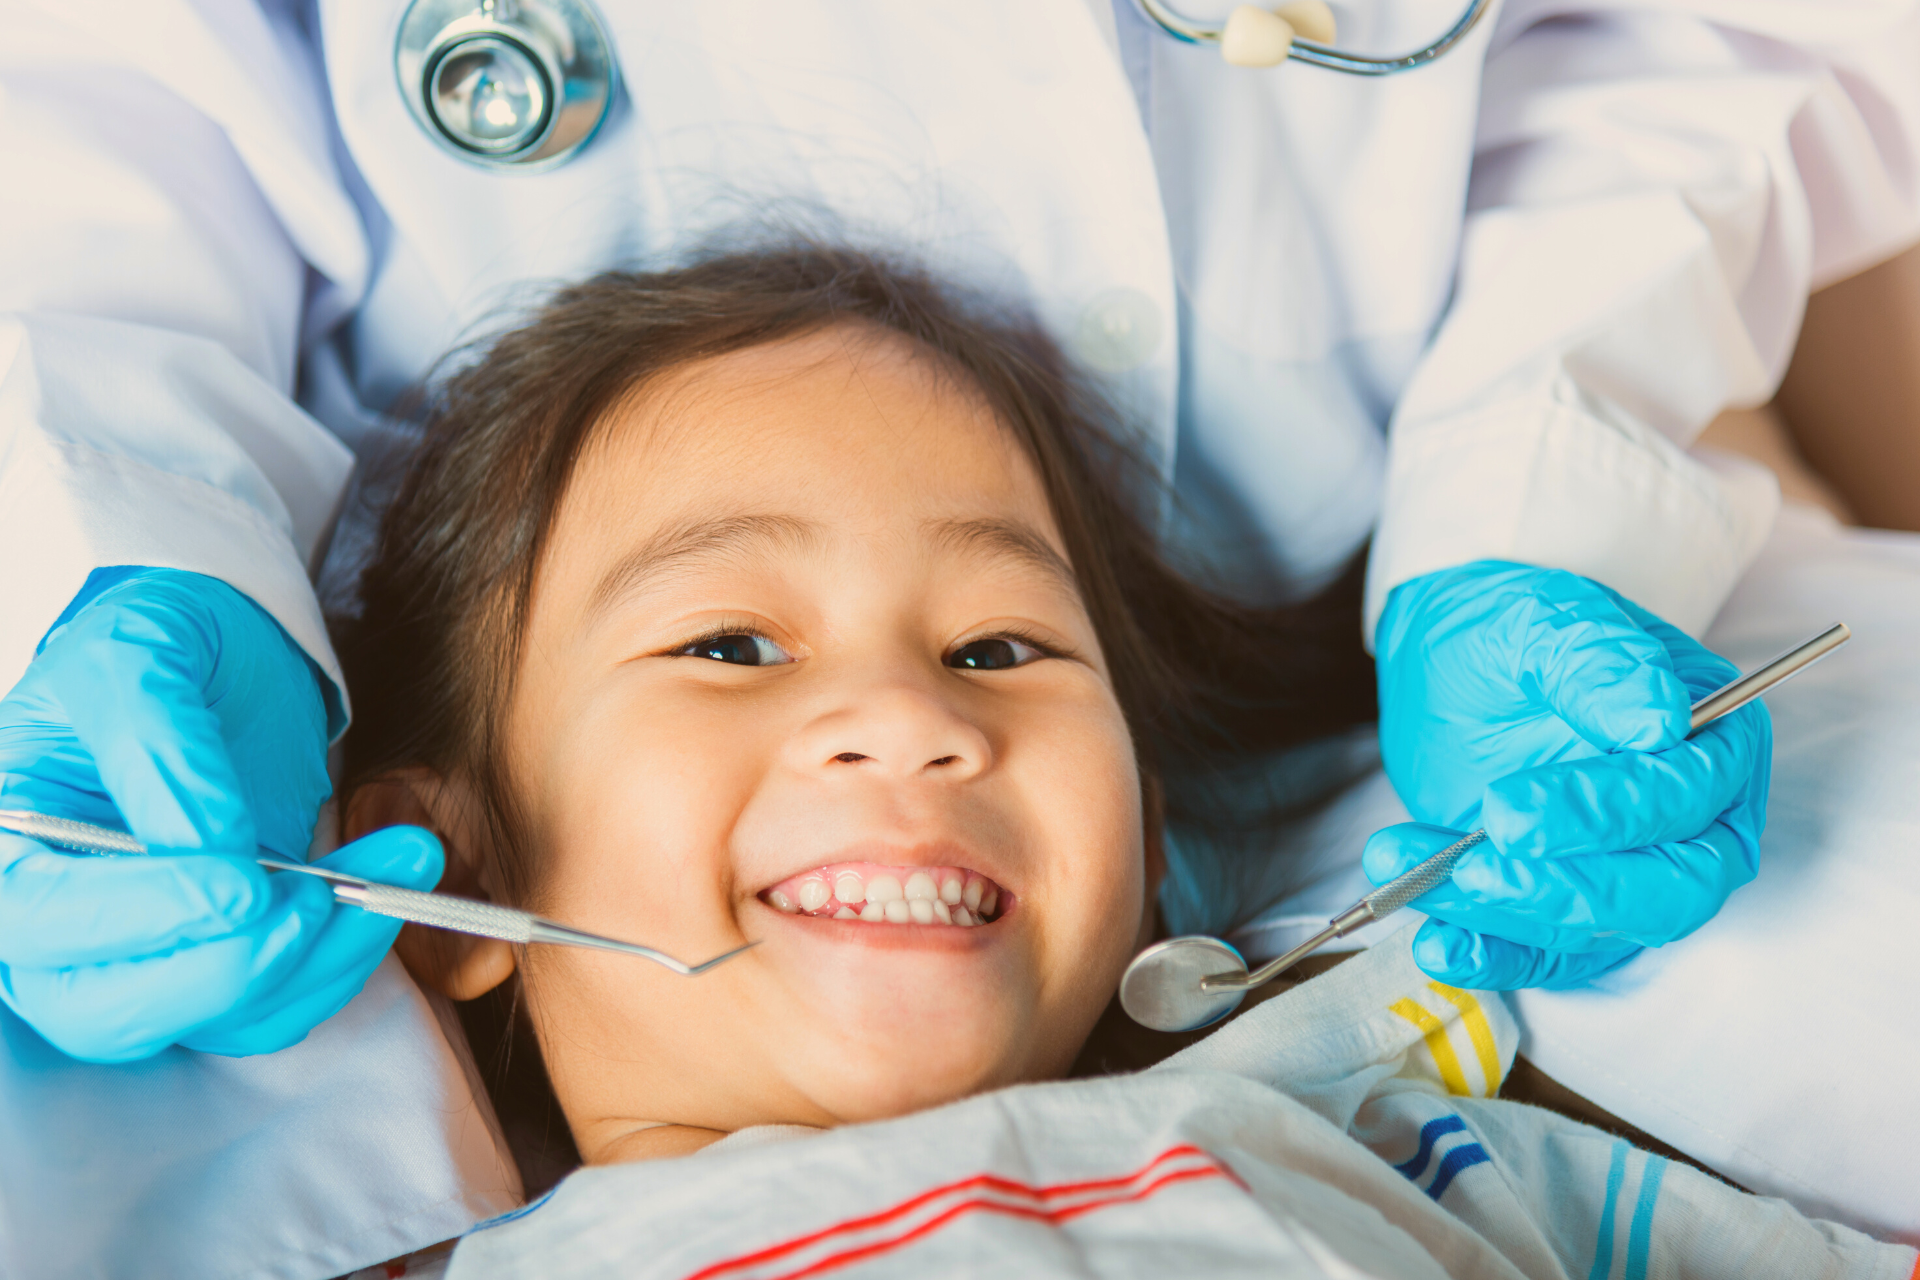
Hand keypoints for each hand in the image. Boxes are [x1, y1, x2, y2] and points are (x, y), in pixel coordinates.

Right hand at [0, 569, 437, 1059]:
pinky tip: (395, 879)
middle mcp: (58, 923)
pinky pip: (279, 1001)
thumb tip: (210, 849)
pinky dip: (347, 955)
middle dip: (232, 969)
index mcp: (8, 848)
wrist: (229, 650)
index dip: (143, 918)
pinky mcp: (224, 954)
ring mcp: (144, 950)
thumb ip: (159, 749)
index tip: (244, 885)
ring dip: (322, 956)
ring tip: (404, 862)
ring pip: (216, 1016)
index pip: (43, 923)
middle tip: (319, 900)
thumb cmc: (158, 643)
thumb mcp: (139, 659)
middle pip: (113, 1012)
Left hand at [1367, 562, 1771, 988]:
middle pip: (1668, 888)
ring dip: (1503, 915)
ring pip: (1601, 928)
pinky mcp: (1575, 909)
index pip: (1682, 797)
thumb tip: (1660, 720)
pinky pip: (1549, 957)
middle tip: (1472, 864)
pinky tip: (1435, 943)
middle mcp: (1696, 821)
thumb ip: (1599, 662)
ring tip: (1410, 876)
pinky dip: (1492, 958)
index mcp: (1715, 739)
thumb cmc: (1516, 630)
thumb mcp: (1544, 620)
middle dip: (1567, 887)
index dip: (1603, 812)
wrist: (1457, 658)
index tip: (1506, 807)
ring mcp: (1637, 873)